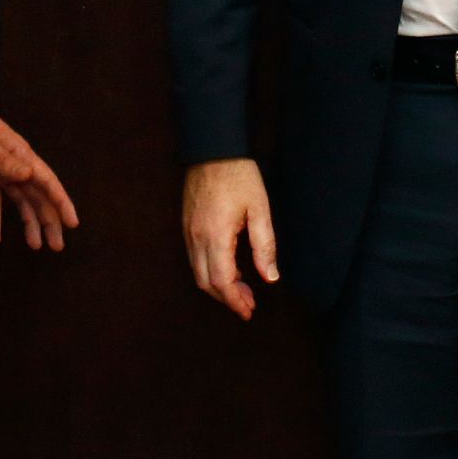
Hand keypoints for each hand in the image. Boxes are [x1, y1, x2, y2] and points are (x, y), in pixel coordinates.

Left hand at [0, 105, 78, 250]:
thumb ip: (4, 160)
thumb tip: (28, 175)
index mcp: (22, 157)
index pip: (47, 182)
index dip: (61, 203)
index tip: (72, 223)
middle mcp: (18, 167)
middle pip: (39, 197)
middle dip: (50, 221)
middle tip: (57, 247)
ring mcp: (3, 173)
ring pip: (22, 202)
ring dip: (29, 223)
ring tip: (35, 247)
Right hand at [182, 158, 276, 319]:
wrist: (213, 148)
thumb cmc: (239, 175)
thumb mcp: (259, 208)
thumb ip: (264, 245)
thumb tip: (270, 278)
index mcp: (216, 236)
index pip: (222, 281)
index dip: (235, 300)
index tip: (249, 310)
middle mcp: (196, 238)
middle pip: (207, 283)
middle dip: (227, 298)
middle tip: (248, 304)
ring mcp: (188, 231)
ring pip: (198, 272)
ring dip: (218, 286)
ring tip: (241, 288)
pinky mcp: (187, 224)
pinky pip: (195, 257)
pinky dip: (211, 270)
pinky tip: (229, 266)